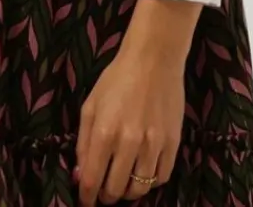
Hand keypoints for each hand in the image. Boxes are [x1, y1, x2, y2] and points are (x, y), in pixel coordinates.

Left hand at [74, 42, 184, 203]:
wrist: (153, 60)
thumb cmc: (117, 80)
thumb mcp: (90, 105)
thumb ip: (83, 142)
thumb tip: (80, 175)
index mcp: (104, 132)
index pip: (92, 180)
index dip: (86, 196)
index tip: (86, 199)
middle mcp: (129, 143)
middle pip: (115, 190)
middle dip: (106, 196)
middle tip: (103, 191)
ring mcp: (153, 145)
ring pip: (139, 189)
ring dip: (128, 192)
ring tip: (122, 183)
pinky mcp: (173, 143)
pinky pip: (161, 178)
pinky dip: (150, 182)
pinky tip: (142, 172)